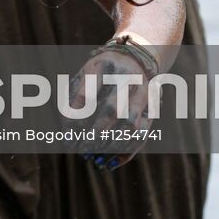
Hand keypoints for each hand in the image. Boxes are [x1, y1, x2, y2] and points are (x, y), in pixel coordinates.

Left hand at [71, 47, 154, 171]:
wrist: (137, 56)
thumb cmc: (102, 70)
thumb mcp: (86, 72)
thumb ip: (74, 96)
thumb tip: (67, 129)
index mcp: (104, 66)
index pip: (88, 94)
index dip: (76, 116)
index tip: (66, 133)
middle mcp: (126, 78)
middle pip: (112, 110)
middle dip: (94, 133)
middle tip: (80, 148)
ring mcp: (142, 93)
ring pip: (130, 125)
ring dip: (111, 145)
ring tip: (93, 157)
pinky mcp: (152, 107)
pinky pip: (142, 134)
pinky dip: (126, 152)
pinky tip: (109, 163)